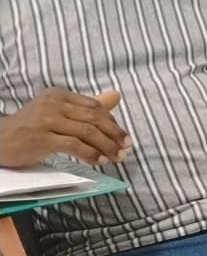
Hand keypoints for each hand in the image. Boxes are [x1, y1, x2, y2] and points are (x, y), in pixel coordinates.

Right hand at [0, 88, 129, 167]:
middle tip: (127, 147)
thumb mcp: (58, 113)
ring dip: (106, 146)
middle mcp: (54, 103)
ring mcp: (46, 120)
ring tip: (117, 157)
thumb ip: (86, 106)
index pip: (94, 107)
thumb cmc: (30, 128)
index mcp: (59, 94)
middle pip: (94, 118)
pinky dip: (90, 153)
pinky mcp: (41, 137)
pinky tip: (99, 161)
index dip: (113, 122)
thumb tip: (116, 96)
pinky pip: (73, 145)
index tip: (124, 137)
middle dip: (114, 134)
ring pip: (87, 132)